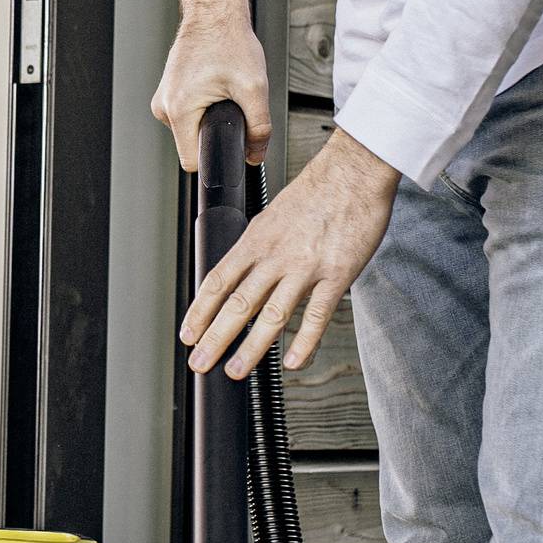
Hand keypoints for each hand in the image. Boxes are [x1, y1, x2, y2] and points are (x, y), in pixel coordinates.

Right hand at [152, 0, 268, 166]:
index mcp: (179, 110)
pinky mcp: (168, 90)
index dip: (214, 156)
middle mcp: (164, 106)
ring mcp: (163, 97)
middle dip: (214, 132)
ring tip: (222, 89)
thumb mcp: (254, 89)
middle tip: (230, 103)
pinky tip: (213, 84)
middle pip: (192, 144)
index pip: (192, 161)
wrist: (214, 14)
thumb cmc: (229, 42)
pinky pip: (187, 113)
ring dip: (209, 117)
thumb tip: (256, 155)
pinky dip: (202, 105)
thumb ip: (259, 128)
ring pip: (190, 128)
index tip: (228, 142)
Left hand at [181, 127, 397, 379]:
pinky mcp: (337, 274)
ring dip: (251, 348)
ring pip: (271, 315)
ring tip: (235, 371)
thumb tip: (239, 273)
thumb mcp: (273, 215)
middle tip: (200, 362)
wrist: (354, 171)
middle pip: (237, 303)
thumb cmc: (318, 192)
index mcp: (257, 239)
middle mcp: (276, 255)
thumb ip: (258, 247)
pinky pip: (317, 315)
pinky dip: (304, 342)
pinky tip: (294, 362)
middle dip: (214, 337)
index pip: (218, 281)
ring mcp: (306, 266)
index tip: (188, 334)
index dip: (199, 311)